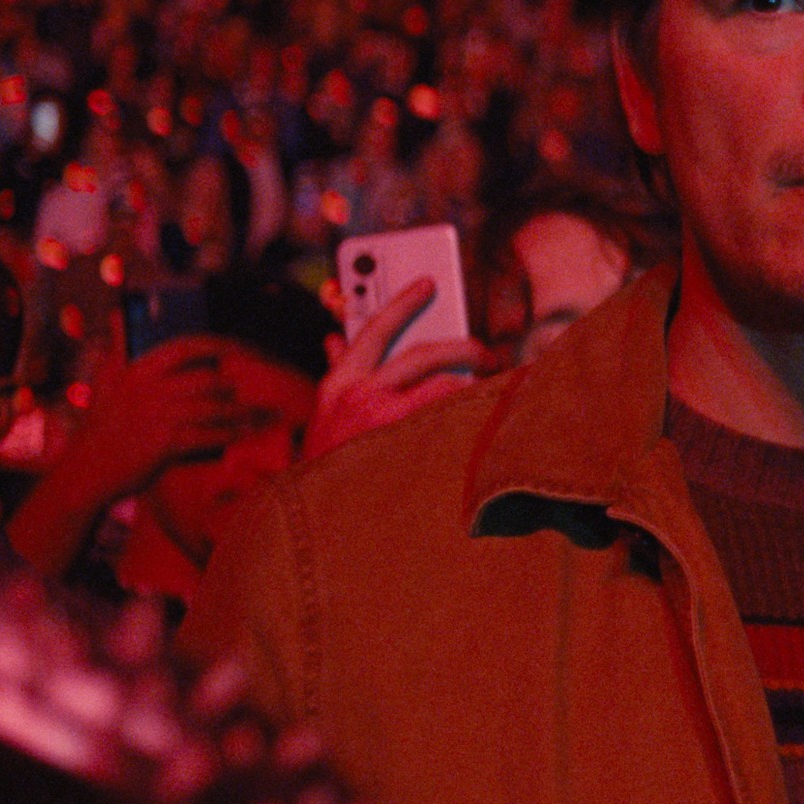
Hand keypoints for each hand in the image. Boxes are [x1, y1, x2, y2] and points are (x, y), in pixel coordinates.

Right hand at [56, 337, 256, 497]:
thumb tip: (121, 313)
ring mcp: (157, 415)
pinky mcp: (165, 443)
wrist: (86, 470)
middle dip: (235, 385)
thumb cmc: (102, 425)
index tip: (247, 349)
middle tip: (255, 391)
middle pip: (208, 378)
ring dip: (242, 411)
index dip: (223, 345)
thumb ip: (118, 347)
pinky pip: (211, 434)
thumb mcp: (104, 380)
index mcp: (135, 367)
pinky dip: (233, 433)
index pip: (188, 346)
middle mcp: (147, 387)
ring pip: (214, 407)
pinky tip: (247, 433)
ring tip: (262, 415)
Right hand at [304, 276, 482, 460]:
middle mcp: (362, 398)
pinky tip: (482, 424)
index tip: (428, 283)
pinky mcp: (412, 450)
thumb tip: (336, 338)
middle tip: (483, 351)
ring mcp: (388, 425)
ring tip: (484, 393)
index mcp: (339, 385)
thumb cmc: (327, 464)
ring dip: (468, 388)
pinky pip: (453, 421)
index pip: (373, 328)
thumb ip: (337, 374)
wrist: (320, 520)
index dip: (403, 302)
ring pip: (444, 387)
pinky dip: (469, 417)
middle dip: (462, 346)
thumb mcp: (324, 414)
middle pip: (423, 354)